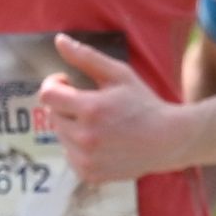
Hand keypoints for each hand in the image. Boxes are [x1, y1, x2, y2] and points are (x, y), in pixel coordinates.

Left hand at [27, 33, 187, 183]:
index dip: (54, 85)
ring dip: (71, 126)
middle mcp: (85, 137)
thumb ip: (86, 57)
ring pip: (60, 136)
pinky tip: (99, 141)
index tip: (68, 83)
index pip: (48, 95)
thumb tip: (59, 40)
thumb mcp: (119, 74)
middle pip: (53, 115)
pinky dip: (77, 147)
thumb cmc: (143, 103)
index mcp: (91, 109)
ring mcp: (87, 159)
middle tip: (89, 103)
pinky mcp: (90, 174)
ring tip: (97, 123)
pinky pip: (69, 156)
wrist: (167, 140)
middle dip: (65, 105)